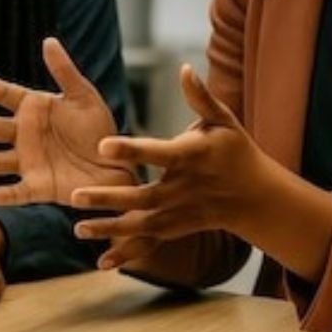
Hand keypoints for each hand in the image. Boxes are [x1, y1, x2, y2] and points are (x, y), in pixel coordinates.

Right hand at [0, 37, 134, 205]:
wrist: (116, 166)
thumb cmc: (99, 129)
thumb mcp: (84, 97)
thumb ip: (65, 71)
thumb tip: (48, 41)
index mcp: (33, 109)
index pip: (2, 94)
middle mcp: (24, 134)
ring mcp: (28, 161)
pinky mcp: (38, 186)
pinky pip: (19, 191)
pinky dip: (6, 195)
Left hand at [71, 64, 266, 268]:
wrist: (257, 196)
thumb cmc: (234, 149)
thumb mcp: (224, 120)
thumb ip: (201, 96)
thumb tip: (185, 67)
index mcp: (192, 157)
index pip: (158, 152)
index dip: (132, 150)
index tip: (102, 145)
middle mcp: (183, 189)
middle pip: (143, 196)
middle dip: (109, 198)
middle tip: (74, 195)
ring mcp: (180, 214)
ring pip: (142, 224)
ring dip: (110, 228)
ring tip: (77, 228)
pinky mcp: (177, 229)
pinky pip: (150, 244)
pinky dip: (127, 255)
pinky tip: (101, 263)